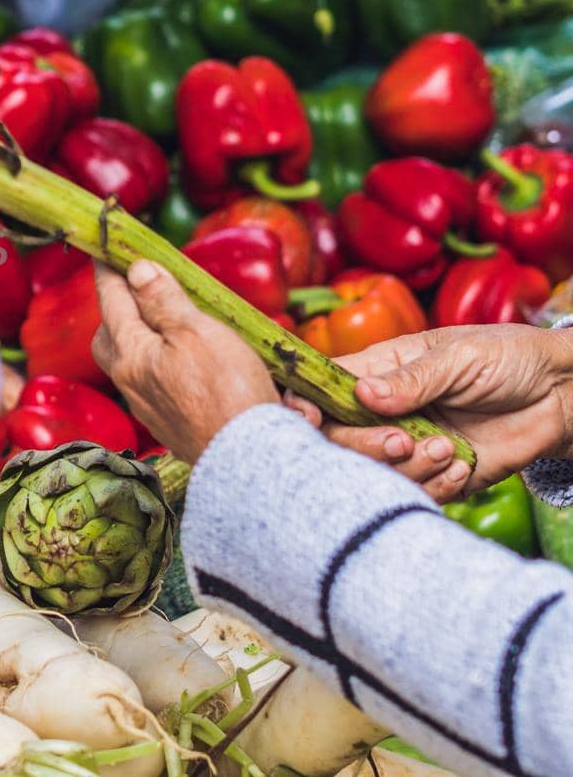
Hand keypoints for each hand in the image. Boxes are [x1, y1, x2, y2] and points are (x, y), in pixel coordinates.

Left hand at [91, 261, 277, 460]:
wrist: (246, 459)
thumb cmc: (227, 391)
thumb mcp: (197, 332)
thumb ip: (164, 301)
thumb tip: (137, 271)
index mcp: (131, 353)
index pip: (112, 301)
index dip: (109, 272)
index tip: (104, 251)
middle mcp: (130, 382)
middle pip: (109, 337)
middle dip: (116, 310)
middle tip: (133, 289)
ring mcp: (148, 407)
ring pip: (129, 363)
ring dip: (138, 338)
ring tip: (161, 322)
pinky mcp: (168, 424)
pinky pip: (151, 386)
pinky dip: (158, 365)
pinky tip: (182, 363)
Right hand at [285, 325, 572, 500]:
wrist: (562, 394)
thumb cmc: (509, 358)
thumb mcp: (459, 356)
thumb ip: (411, 378)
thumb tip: (362, 394)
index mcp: (377, 372)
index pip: (321, 389)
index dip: (303, 405)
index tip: (306, 417)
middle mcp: (383, 411)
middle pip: (338, 440)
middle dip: (364, 446)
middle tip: (402, 440)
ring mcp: (407, 445)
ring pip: (374, 473)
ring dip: (408, 468)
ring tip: (447, 448)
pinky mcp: (435, 475)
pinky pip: (416, 494)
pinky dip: (436, 486)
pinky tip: (463, 465)